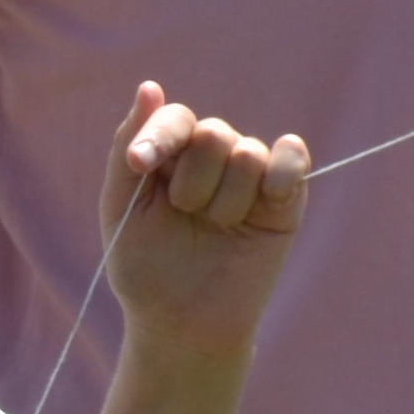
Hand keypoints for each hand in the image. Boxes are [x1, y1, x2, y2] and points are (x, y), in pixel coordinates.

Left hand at [92, 84, 310, 360]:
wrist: (182, 326)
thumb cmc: (145, 269)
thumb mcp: (122, 208)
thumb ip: (129, 149)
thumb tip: (150, 87)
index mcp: (170, 155)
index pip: (174, 118)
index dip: (159, 136)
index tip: (142, 165)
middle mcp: (211, 158)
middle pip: (212, 133)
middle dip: (192, 182)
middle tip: (186, 217)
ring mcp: (250, 176)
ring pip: (245, 153)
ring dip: (225, 199)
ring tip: (217, 228)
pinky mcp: (285, 199)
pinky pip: (291, 157)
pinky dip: (283, 169)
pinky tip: (271, 194)